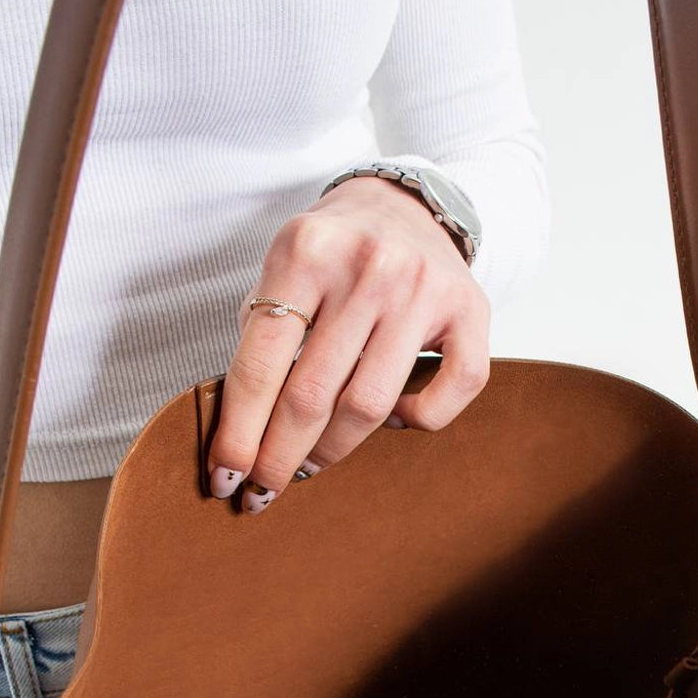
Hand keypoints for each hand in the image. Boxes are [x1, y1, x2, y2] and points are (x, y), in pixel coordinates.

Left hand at [207, 175, 490, 511]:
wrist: (407, 205)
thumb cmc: (335, 254)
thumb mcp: (284, 269)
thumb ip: (263, 333)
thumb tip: (241, 428)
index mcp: (306, 252)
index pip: (260, 365)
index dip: (239, 433)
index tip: (225, 476)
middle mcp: (368, 267)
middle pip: (311, 395)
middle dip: (278, 457)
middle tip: (261, 491)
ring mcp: (423, 289)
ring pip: (369, 405)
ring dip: (331, 450)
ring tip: (308, 465)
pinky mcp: (471, 310)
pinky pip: (449, 392)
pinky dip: (417, 419)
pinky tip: (392, 418)